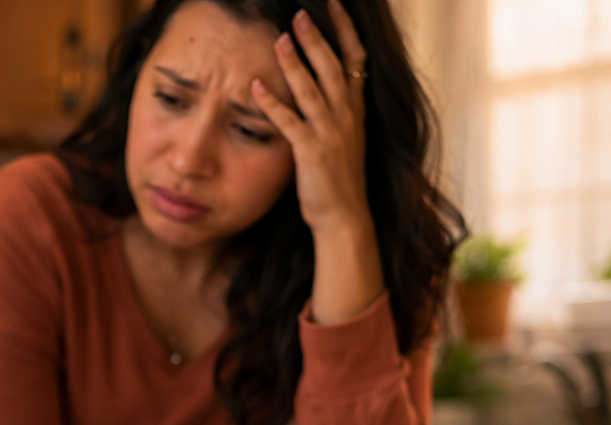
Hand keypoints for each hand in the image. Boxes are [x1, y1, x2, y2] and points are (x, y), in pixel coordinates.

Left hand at [250, 1, 383, 323]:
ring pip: (313, 89)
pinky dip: (272, 104)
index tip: (334, 6)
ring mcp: (330, 133)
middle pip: (333, 67)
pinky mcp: (311, 152)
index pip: (355, 60)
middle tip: (301, 14)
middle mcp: (346, 116)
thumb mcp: (341, 140)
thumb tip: (319, 91)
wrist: (345, 217)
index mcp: (354, 110)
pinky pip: (289, 122)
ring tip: (279, 38)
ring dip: (295, 63)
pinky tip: (255, 87)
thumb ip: (333, 113)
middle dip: (317, 38)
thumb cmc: (338, 182)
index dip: (345, 31)